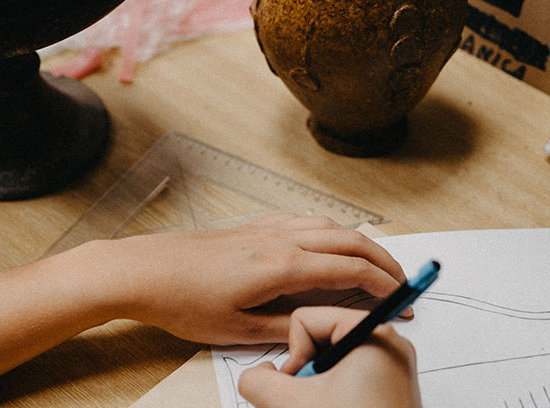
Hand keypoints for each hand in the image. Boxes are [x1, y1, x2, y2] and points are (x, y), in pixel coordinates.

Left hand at [82, 214, 407, 344]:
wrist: (144, 268)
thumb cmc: (183, 299)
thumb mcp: (237, 329)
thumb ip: (285, 327)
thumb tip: (319, 327)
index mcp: (282, 265)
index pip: (350, 268)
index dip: (384, 284)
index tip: (405, 298)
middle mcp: (280, 238)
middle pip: (349, 239)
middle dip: (384, 259)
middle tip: (403, 281)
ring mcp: (267, 227)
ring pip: (329, 225)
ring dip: (359, 242)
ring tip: (374, 263)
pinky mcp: (253, 226)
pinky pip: (305, 221)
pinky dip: (330, 231)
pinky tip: (328, 244)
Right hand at [238, 306, 420, 407]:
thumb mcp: (293, 404)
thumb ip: (259, 381)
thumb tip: (255, 374)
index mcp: (373, 333)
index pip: (306, 320)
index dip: (294, 356)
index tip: (305, 386)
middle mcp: (388, 344)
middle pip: (320, 339)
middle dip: (306, 375)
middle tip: (315, 402)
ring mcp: (392, 367)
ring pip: (331, 361)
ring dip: (317, 388)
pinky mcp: (391, 388)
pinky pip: (348, 376)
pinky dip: (333, 396)